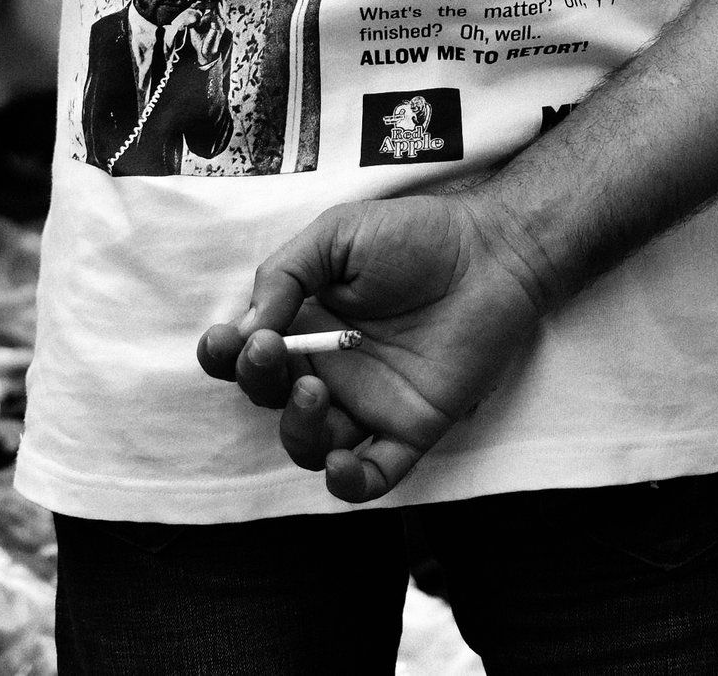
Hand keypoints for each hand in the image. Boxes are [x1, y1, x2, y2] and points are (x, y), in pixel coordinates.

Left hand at [178, 2, 225, 61]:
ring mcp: (221, 23)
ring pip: (217, 5)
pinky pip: (215, 17)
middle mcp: (221, 17)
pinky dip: (205, 16)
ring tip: (195, 6)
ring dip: (204, 4)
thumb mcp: (195, 24)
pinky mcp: (218, 29)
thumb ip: (195, 16)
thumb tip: (189, 8)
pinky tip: (200, 20)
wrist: (204, 53)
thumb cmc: (201, 39)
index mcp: (217, 15)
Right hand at [196, 192, 549, 502]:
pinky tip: (341, 463)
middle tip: (273, 352)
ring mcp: (368, 403)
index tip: (225, 341)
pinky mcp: (410, 429)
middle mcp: (328, 368)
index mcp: (304, 323)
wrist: (493, 251)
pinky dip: (349, 482)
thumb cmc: (416, 237)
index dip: (224, 356)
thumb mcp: (338, 235)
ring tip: (313, 391)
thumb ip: (287, 274)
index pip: (247, 354)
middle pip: (270, 400)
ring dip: (297, 429)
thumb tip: (247, 326)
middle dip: (259, 381)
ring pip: (311, 444)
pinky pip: (373, 476)